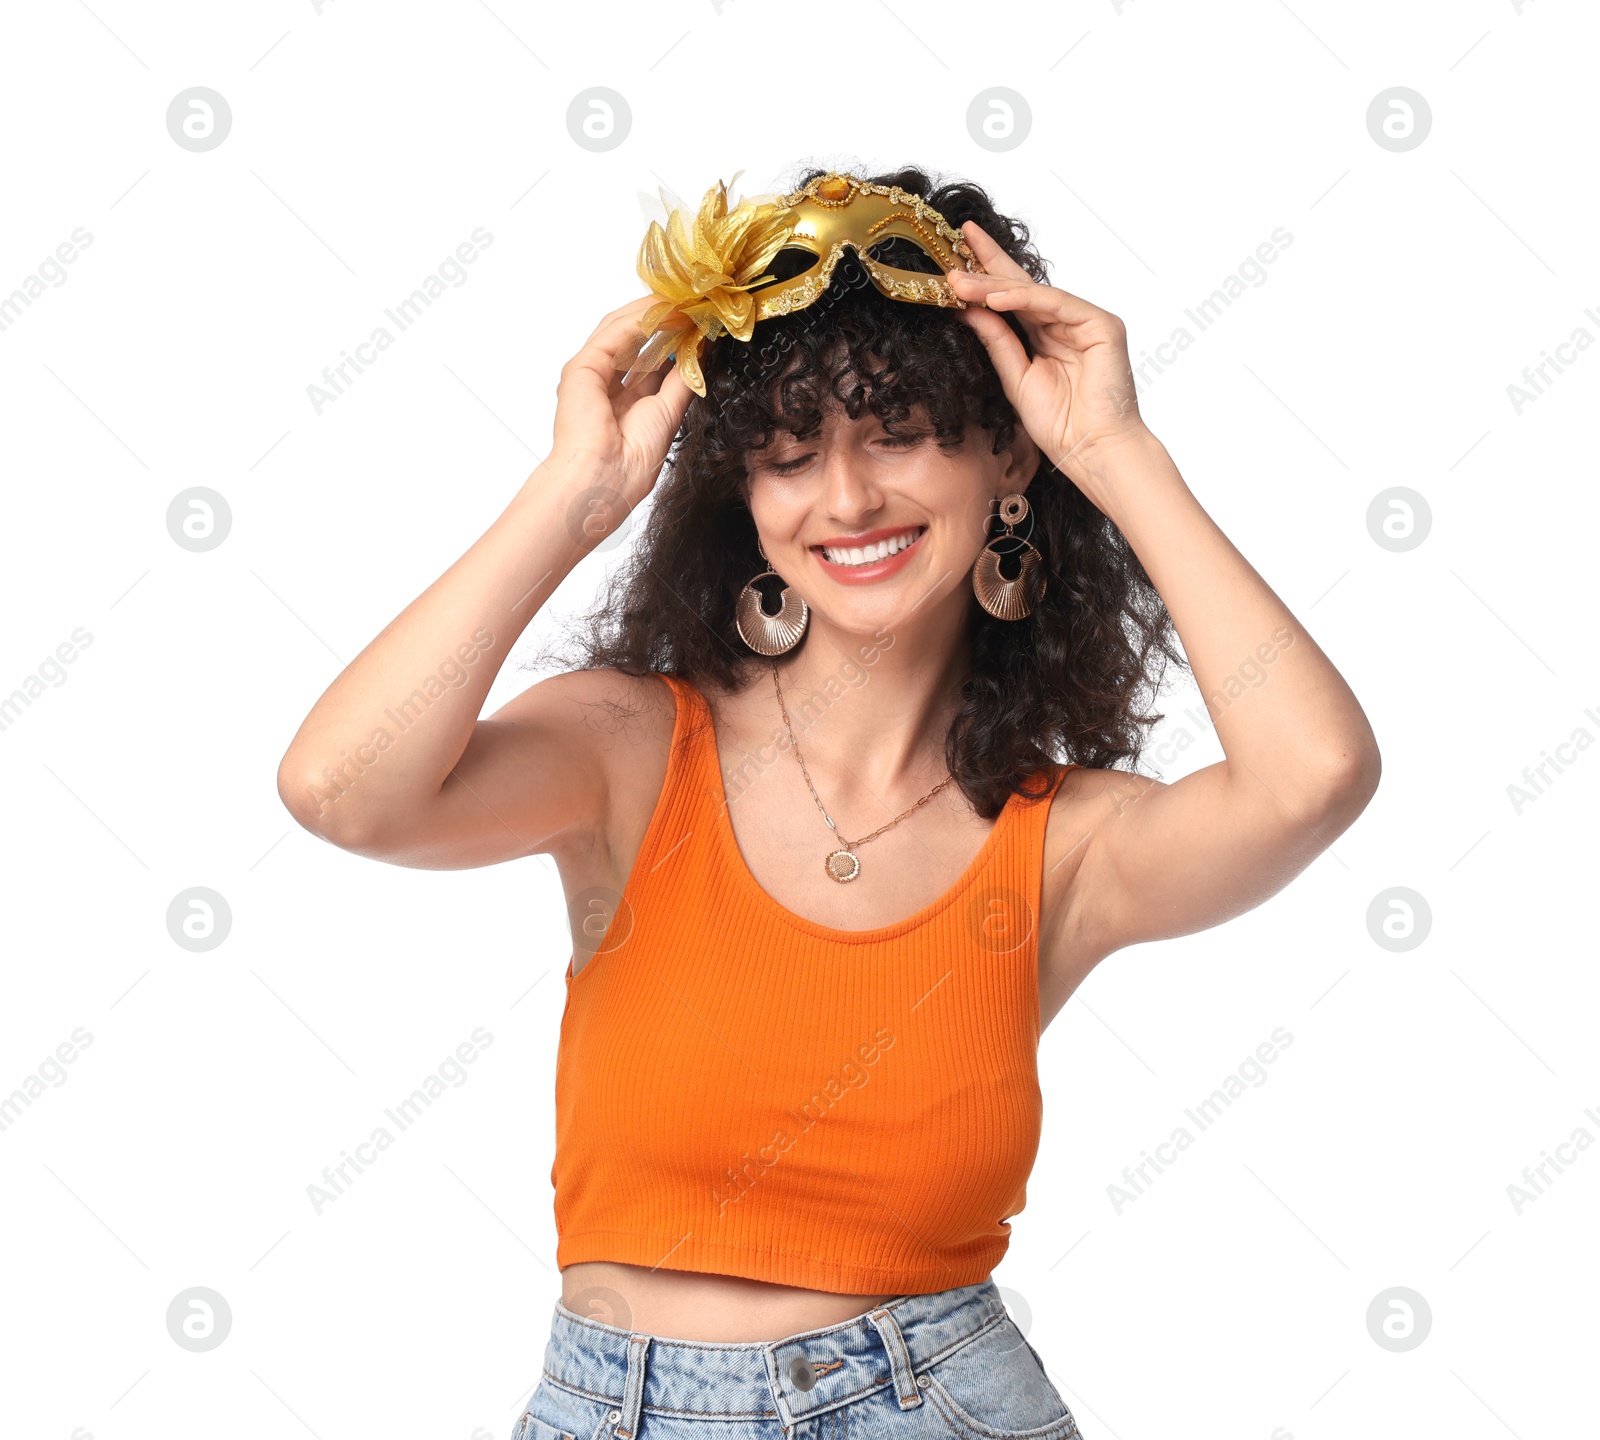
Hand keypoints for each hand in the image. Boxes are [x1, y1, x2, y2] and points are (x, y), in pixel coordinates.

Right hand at [550, 295, 695, 509]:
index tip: (698, 323)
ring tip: (681, 299)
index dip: (673, 340)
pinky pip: (613, 335)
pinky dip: (638, 320)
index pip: (650, 360)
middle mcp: (606, 385)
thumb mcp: (669, 411)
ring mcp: (591, 375)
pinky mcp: (581, 368)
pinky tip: (662, 311)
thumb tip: (702, 350)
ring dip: (652, 312)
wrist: (605, 478)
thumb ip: (684, 379)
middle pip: (635, 340)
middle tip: (691, 302)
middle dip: (663, 321)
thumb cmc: (632, 462)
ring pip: (622, 331)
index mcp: (626, 402)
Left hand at [948, 221, 1152, 498]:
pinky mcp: (1102, 324)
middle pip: (1021, 286)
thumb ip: (996, 341)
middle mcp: (1065, 323)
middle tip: (953, 251)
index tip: (951, 262)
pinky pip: (1056, 303)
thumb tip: (966, 307)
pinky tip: (995, 299)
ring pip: (1034, 293)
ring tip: (960, 282)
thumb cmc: (1060, 424)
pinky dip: (1025, 299)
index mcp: (1045, 336)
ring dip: (994, 286)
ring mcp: (1085, 321)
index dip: (983, 278)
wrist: (1091, 450)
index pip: (1010, 299)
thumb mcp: (1015, 378)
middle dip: (987, 267)